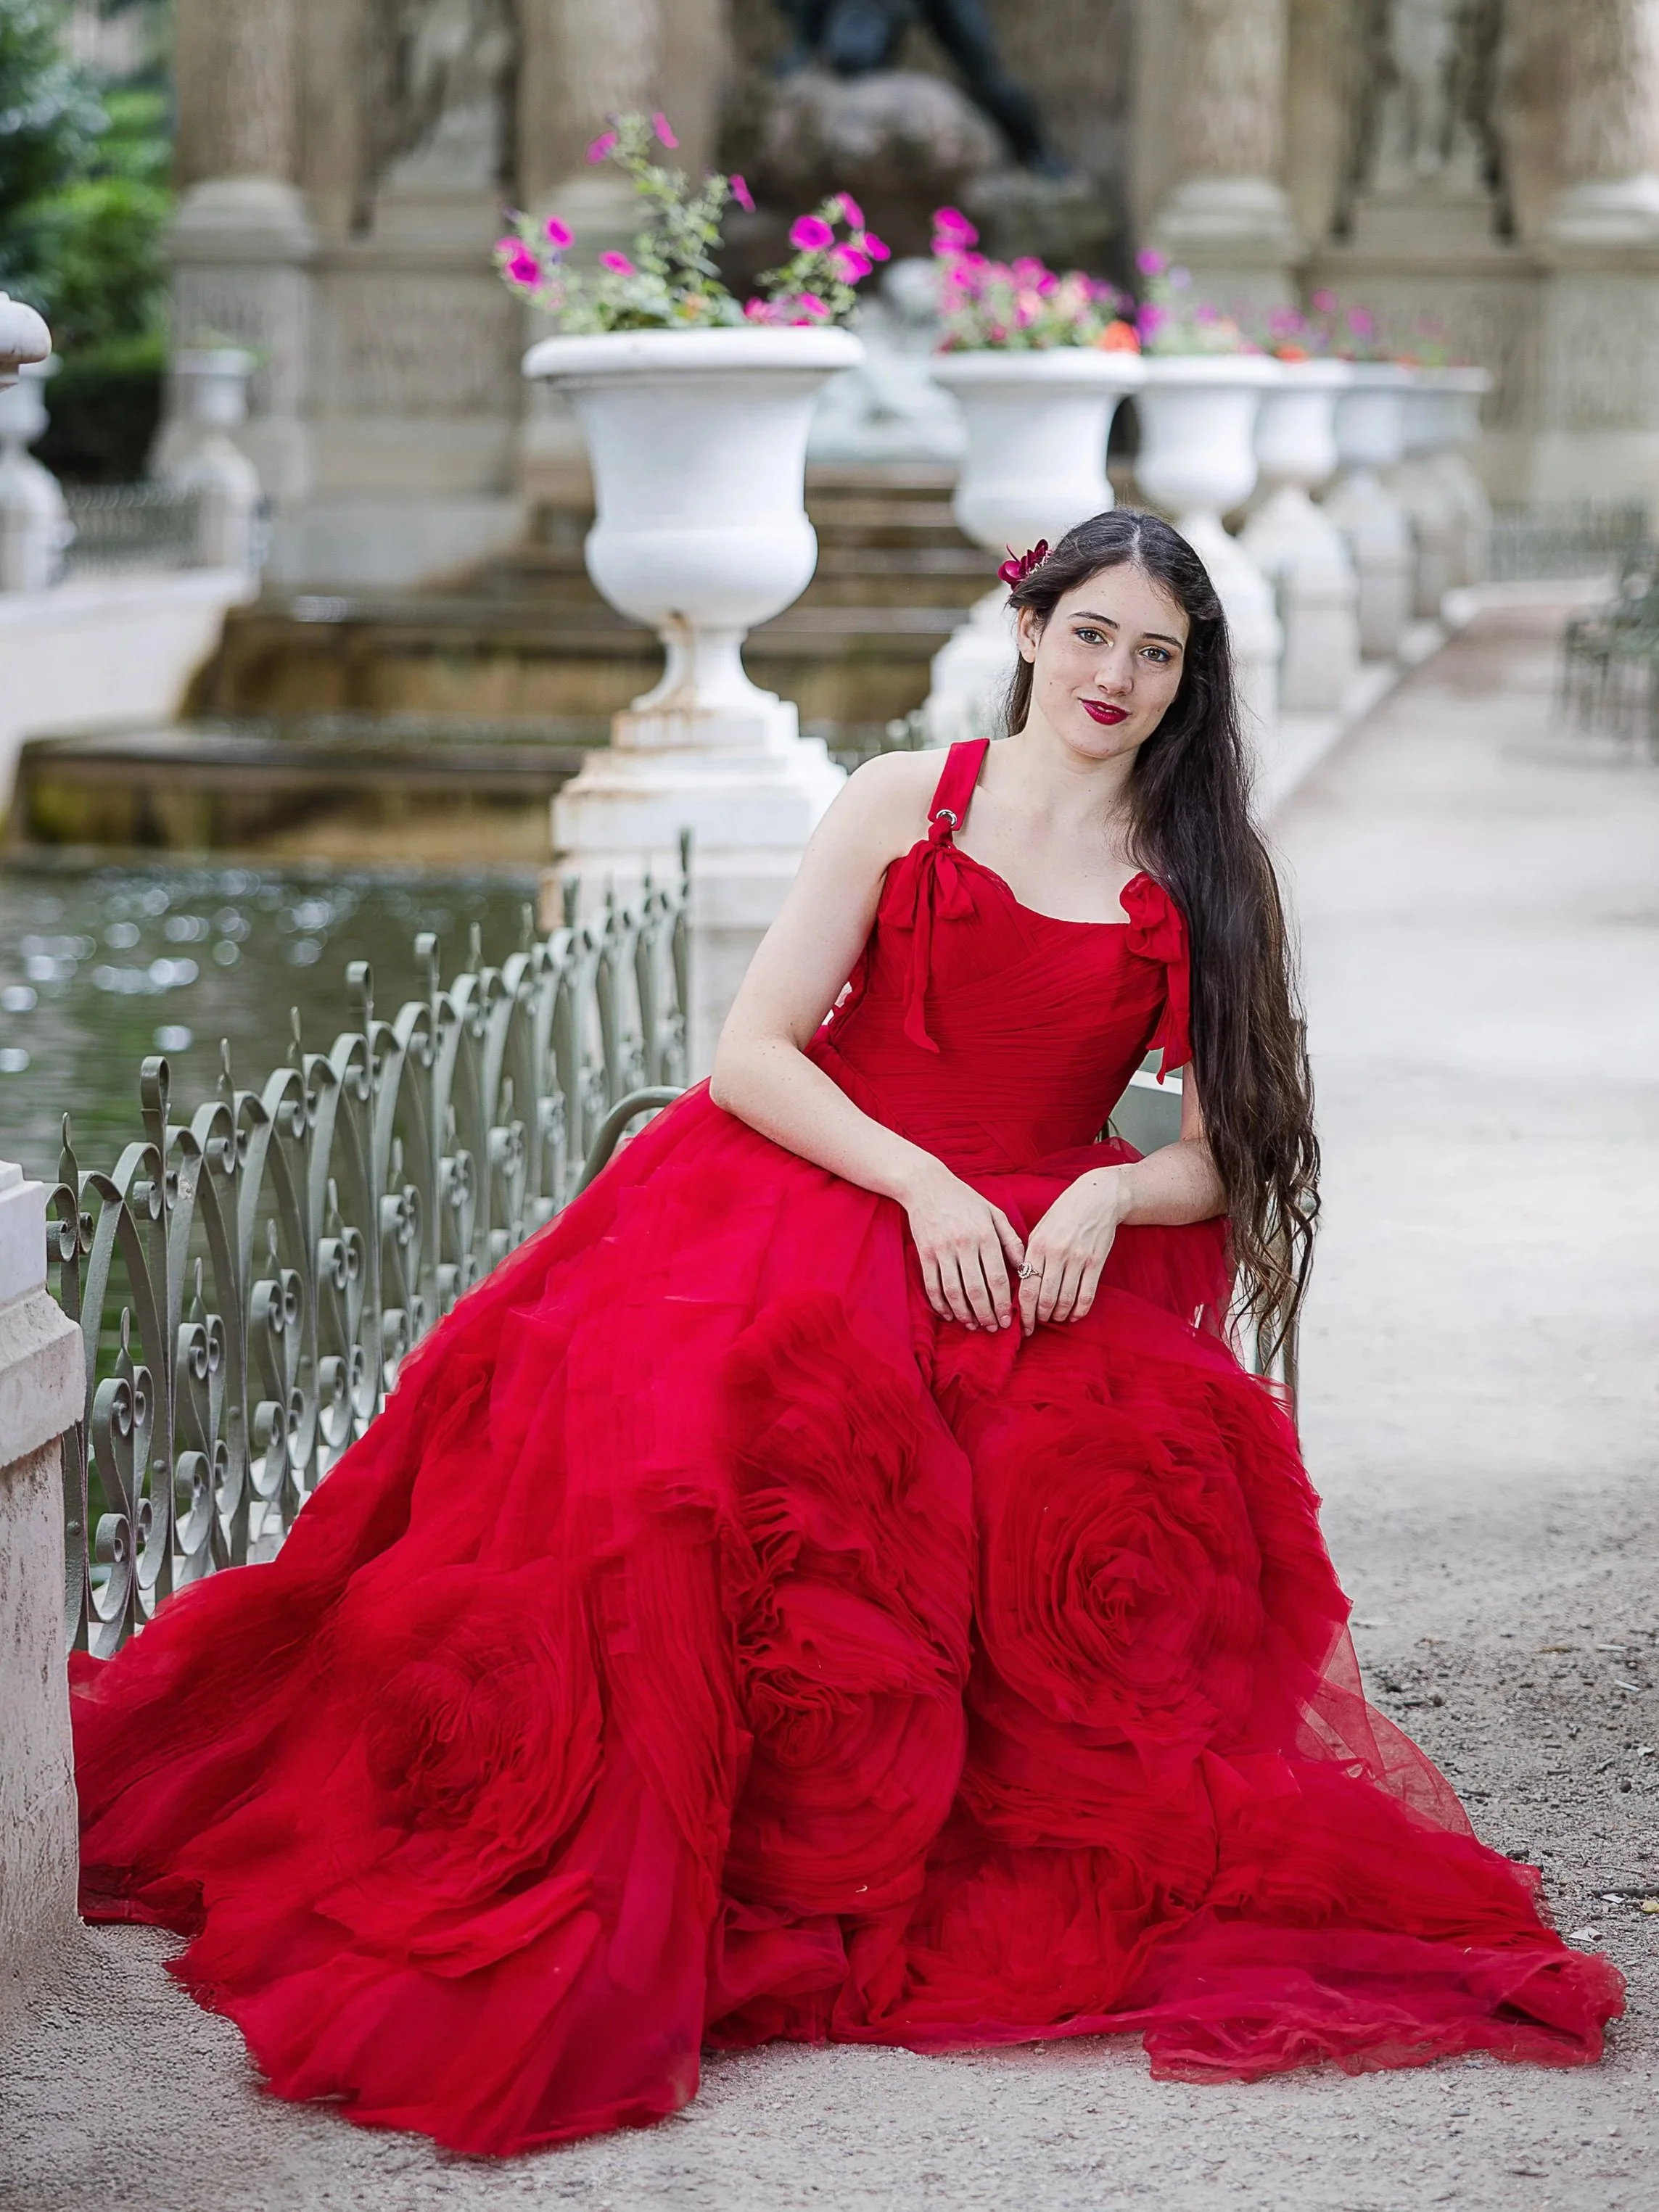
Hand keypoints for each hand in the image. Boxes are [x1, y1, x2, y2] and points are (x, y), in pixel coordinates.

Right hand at [902, 1163, 1024, 1329]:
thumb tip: (1023, 1268)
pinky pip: (932, 1285)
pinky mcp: (924, 1253)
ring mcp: (942, 1249)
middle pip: (975, 1289)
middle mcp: (964, 1243)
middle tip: (993, 1328)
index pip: (996, 1277)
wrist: (927, 1185)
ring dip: (964, 1313)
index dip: (1002, 1302)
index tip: (1008, 1319)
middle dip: (986, 1314)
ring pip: (953, 1291)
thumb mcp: (994, 1213)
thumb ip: (1011, 1240)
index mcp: (985, 1235)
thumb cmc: (965, 1199)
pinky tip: (949, 1314)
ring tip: (973, 1325)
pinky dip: (940, 1304)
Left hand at [1019, 1168, 1129, 1334]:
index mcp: (1037, 1246)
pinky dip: (1079, 1310)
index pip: (1027, 1288)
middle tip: (1038, 1325)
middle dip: (1040, 1318)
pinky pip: (1087, 1294)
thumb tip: (1019, 1286)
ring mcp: (1078, 1258)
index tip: (1022, 1326)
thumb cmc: (1063, 1215)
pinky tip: (1074, 1316)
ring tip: (1055, 1319)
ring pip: (1065, 1299)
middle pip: (1045, 1298)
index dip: (1024, 1313)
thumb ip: (1028, 1256)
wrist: (1097, 1199)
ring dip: (1058, 1315)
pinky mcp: (1096, 1262)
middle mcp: (1056, 1254)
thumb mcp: (1039, 1230)